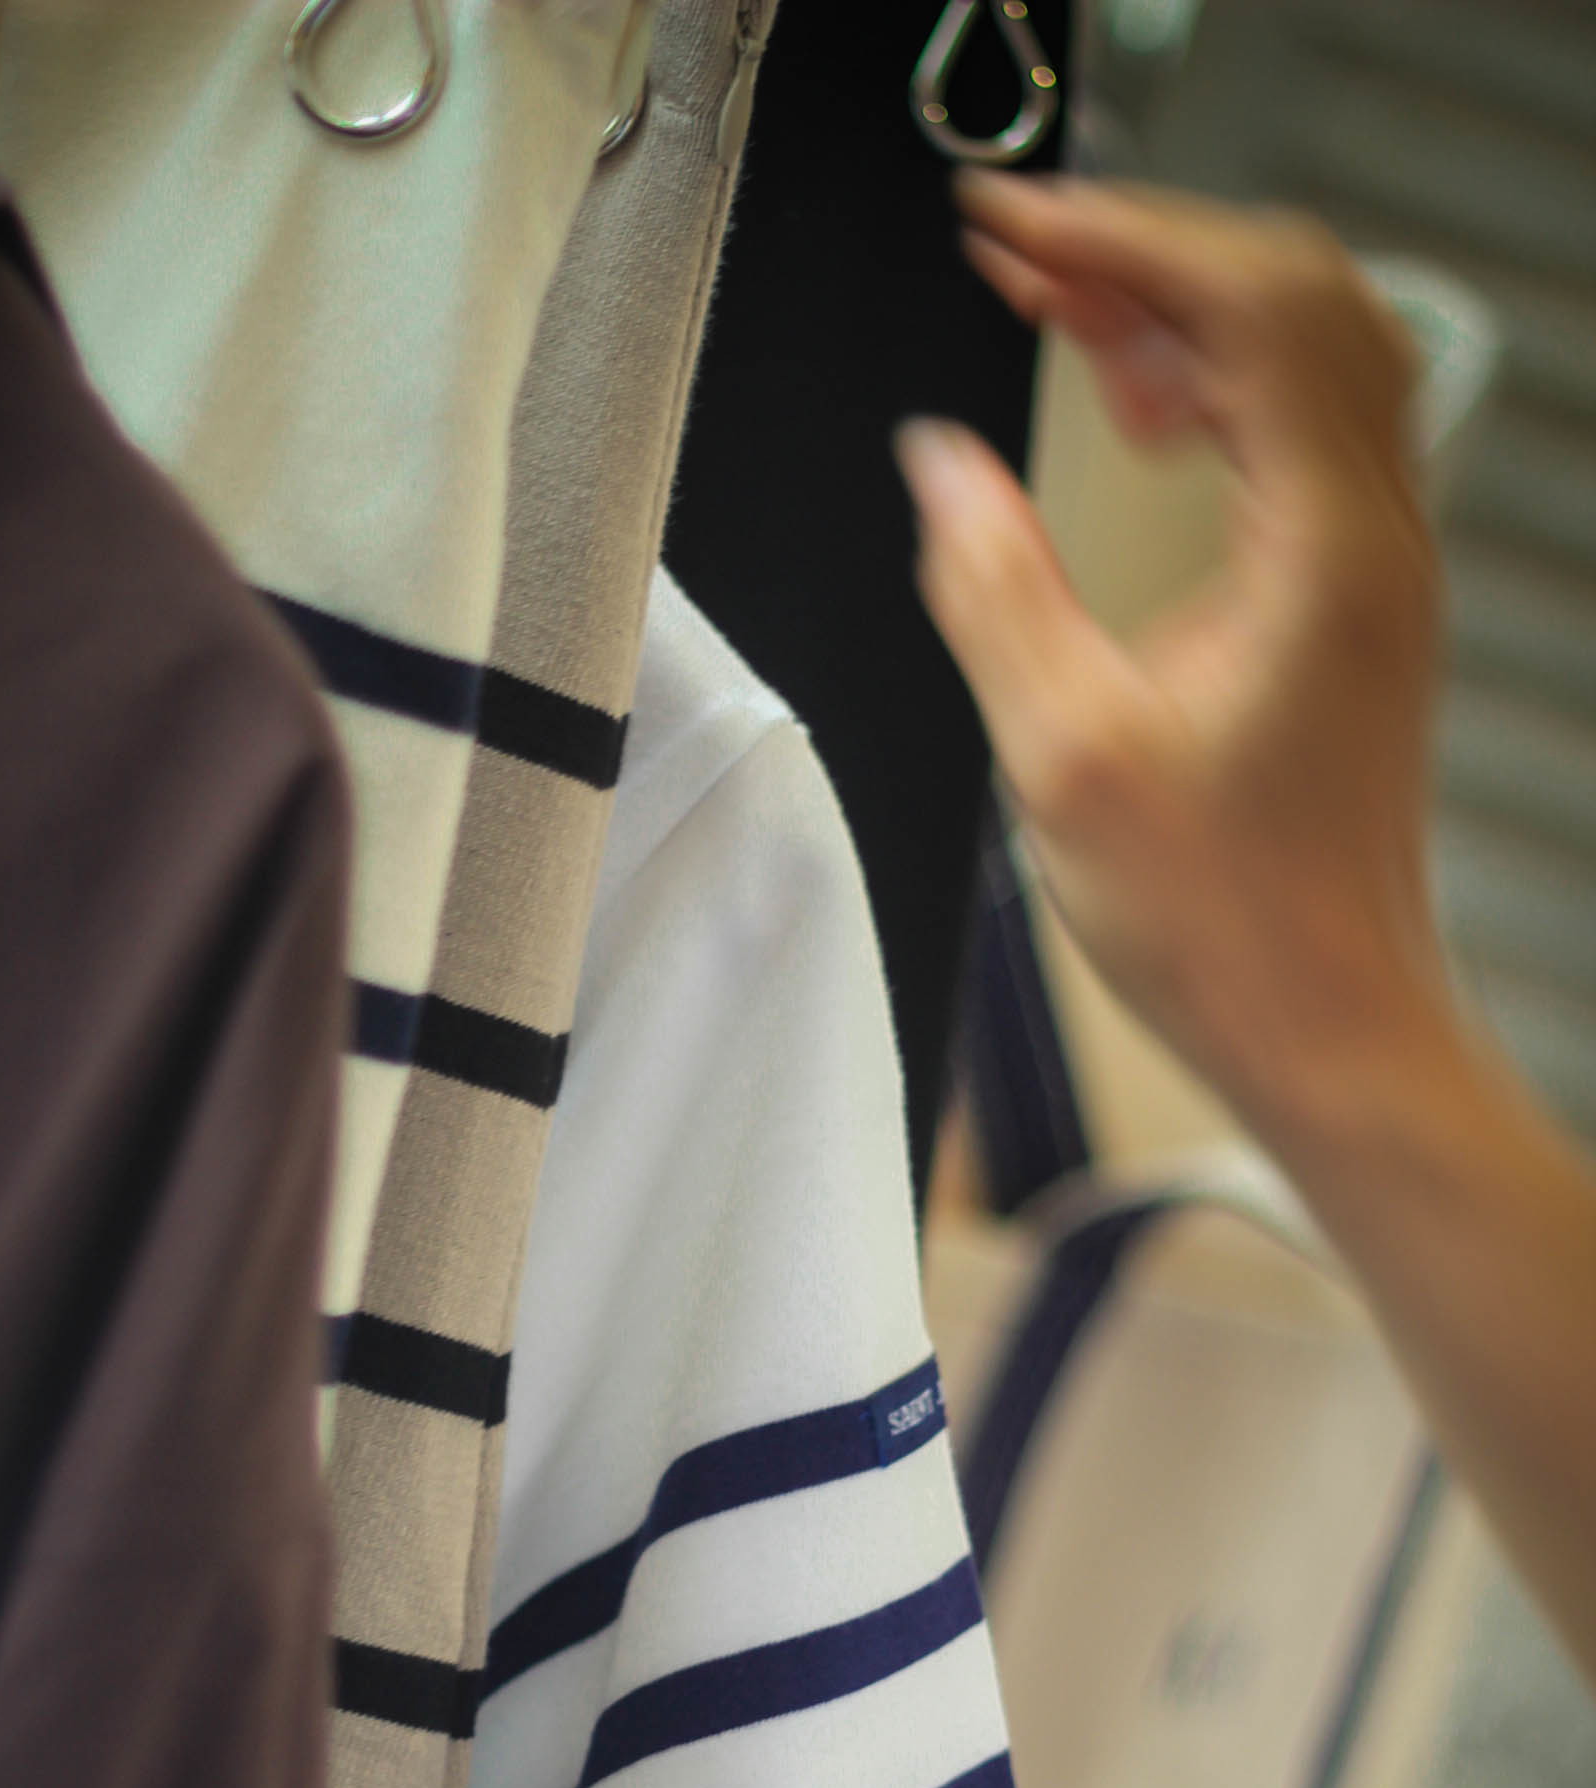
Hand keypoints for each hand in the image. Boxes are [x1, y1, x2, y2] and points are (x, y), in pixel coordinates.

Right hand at [895, 173, 1453, 1146]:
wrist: (1332, 1028)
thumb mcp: (1065, 763)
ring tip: (1067, 326)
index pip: (1249, 306)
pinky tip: (1144, 421)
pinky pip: (1311, 426)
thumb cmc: (1227, 930)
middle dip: (1149, 249)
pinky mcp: (1361, 598)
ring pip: (1310, 351)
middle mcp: (1378, 534)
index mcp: (1324, 552)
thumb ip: (993, 591)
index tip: (1009, 228)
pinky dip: (1226, 385)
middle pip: (1295, 296)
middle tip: (1021, 256)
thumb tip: (936, 469)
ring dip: (1187, 312)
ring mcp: (1382, 562)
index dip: (1121, 238)